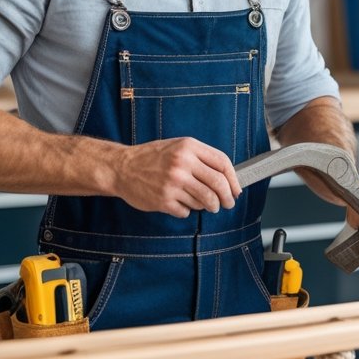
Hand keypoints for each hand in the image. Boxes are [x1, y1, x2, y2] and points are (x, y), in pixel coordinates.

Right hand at [113, 136, 241, 217]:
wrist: (121, 167)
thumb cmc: (152, 157)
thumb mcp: (178, 147)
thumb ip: (201, 158)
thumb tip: (227, 178)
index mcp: (188, 147)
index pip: (223, 163)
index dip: (233, 180)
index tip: (236, 190)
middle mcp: (182, 164)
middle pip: (218, 185)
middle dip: (227, 198)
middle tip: (228, 204)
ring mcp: (173, 183)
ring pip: (205, 201)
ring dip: (208, 206)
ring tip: (205, 205)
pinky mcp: (164, 201)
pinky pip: (187, 211)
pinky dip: (187, 210)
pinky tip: (179, 203)